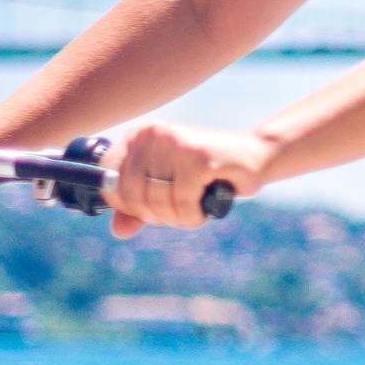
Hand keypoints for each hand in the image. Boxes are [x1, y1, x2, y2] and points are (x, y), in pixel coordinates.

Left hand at [104, 118, 274, 236]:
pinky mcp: (199, 156)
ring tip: (194, 210)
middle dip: (155, 215)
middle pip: (132, 194)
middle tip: (178, 213)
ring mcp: (176, 143)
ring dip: (177, 219)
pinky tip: (204, 209)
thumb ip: (139, 207)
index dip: (125, 203)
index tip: (150, 208)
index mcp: (138, 136)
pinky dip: (194, 216)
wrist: (256, 156)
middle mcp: (153, 134)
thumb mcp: (168, 188)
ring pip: (158, 201)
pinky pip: (183, 202)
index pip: (108, 177)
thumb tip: (118, 231)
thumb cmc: (209, 173)